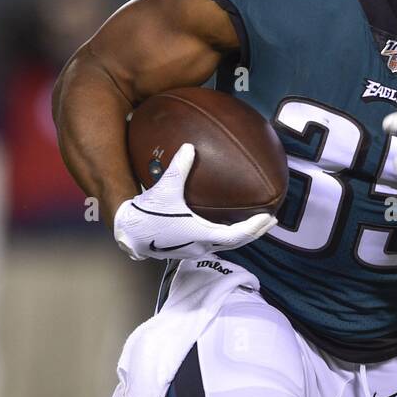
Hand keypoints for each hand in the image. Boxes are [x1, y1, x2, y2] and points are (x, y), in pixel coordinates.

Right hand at [112, 143, 276, 260]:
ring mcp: (194, 249)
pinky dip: (227, 234)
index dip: (255, 228)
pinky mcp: (186, 248)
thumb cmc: (145, 214)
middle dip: (255, 232)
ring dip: (242, 235)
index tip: (269, 218)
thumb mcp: (164, 188)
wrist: (127, 233)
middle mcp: (200, 245)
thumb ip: (179, 168)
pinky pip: (214, 242)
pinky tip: (226, 222)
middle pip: (236, 243)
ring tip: (254, 222)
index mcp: (200, 234)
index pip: (237, 236)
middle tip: (270, 220)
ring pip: (226, 245)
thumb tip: (189, 147)